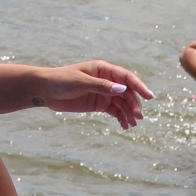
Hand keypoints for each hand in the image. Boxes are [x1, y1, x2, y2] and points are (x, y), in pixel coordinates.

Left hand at [37, 61, 153, 129]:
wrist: (46, 90)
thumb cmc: (62, 81)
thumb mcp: (81, 82)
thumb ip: (101, 86)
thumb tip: (121, 90)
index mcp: (104, 70)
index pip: (126, 77)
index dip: (139, 86)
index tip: (149, 96)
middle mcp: (107, 80)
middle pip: (127, 93)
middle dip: (134, 104)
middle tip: (138, 117)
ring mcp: (104, 93)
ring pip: (122, 103)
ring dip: (129, 113)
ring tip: (133, 124)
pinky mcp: (99, 104)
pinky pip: (115, 111)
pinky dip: (121, 118)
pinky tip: (125, 126)